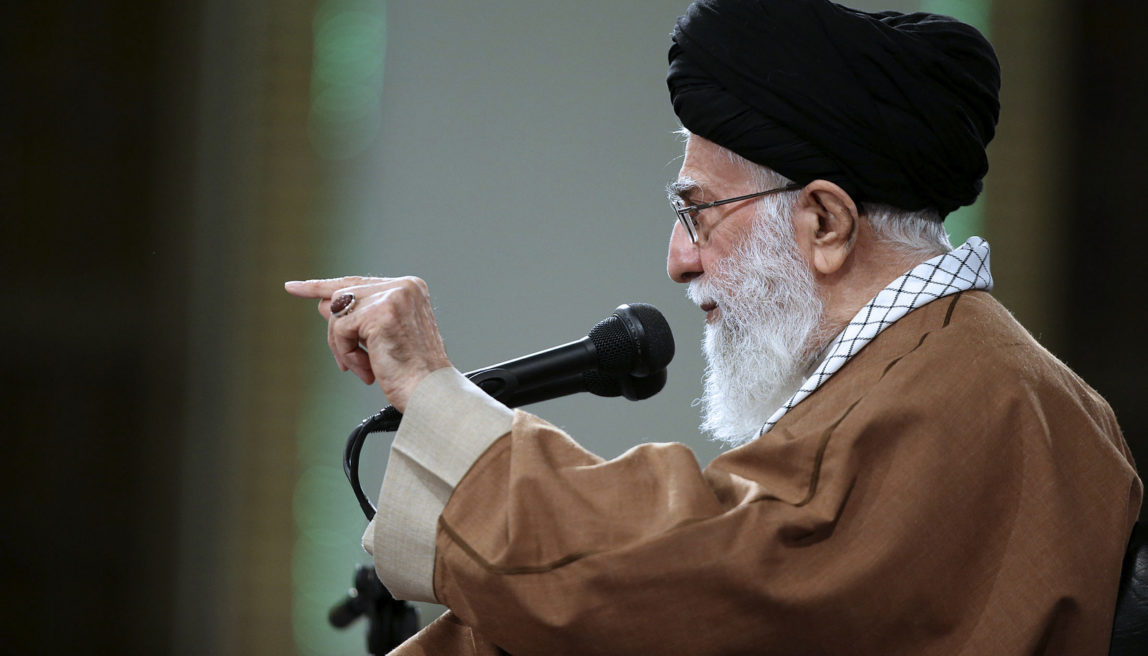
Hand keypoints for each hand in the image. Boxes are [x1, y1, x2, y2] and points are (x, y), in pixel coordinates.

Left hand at [284, 276, 451, 411]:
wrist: (430, 393)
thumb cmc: (412, 373)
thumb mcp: (381, 339)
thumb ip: (358, 317)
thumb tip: (323, 305)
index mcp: (410, 289)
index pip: (358, 283)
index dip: (322, 286)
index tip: (294, 287)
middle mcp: (403, 286)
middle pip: (342, 296)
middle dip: (336, 332)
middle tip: (345, 364)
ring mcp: (392, 297)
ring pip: (337, 311)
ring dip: (342, 346)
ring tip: (362, 369)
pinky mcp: (380, 313)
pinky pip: (341, 328)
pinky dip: (347, 353)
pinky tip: (367, 371)